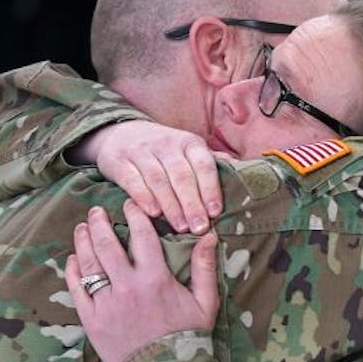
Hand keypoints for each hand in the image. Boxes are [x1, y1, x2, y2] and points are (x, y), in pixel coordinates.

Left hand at [64, 203, 219, 361]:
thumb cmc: (188, 338)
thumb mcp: (205, 303)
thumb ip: (205, 268)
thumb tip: (210, 236)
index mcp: (156, 279)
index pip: (141, 235)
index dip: (134, 215)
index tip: (130, 205)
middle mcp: (127, 286)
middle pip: (106, 244)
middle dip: (99, 223)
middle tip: (96, 211)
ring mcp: (107, 303)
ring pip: (88, 263)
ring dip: (83, 241)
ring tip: (82, 228)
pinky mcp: (92, 320)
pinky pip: (78, 289)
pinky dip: (73, 271)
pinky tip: (74, 260)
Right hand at [76, 120, 222, 233]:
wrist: (122, 133)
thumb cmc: (165, 151)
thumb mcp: (189, 150)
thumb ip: (211, 162)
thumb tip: (242, 170)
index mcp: (190, 143)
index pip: (203, 165)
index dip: (210, 189)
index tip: (215, 212)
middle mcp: (167, 144)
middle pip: (182, 175)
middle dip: (192, 203)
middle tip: (199, 228)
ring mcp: (142, 151)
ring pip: (158, 179)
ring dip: (171, 205)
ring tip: (180, 227)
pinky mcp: (119, 161)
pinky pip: (132, 179)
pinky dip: (143, 196)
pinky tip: (152, 213)